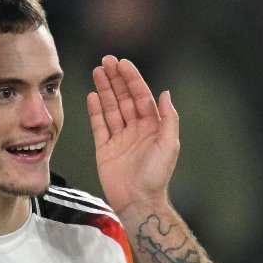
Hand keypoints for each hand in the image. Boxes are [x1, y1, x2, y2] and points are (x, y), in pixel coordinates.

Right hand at [87, 55, 179, 216]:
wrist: (138, 201)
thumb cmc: (157, 175)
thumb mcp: (169, 144)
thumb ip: (168, 118)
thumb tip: (165, 93)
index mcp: (152, 127)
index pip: (141, 96)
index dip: (132, 79)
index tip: (123, 63)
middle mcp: (136, 130)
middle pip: (124, 98)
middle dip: (116, 79)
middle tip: (106, 61)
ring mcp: (120, 139)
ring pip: (111, 108)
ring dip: (105, 90)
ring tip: (96, 71)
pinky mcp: (105, 149)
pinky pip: (99, 126)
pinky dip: (96, 111)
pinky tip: (92, 96)